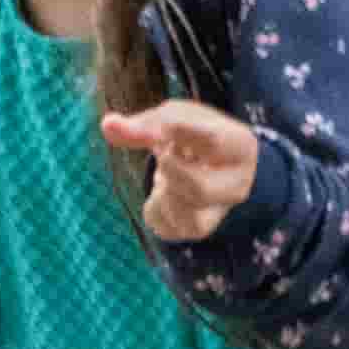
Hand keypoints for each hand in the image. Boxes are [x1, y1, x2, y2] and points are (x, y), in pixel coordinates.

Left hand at [99, 102, 264, 241]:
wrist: (211, 165)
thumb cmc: (193, 135)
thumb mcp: (176, 118)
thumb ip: (146, 123)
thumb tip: (107, 125)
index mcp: (241, 148)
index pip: (211, 141)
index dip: (177, 133)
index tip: (161, 130)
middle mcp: (238, 186)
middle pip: (198, 188)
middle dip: (170, 169)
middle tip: (166, 156)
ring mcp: (218, 213)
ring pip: (183, 212)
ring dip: (163, 188)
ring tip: (168, 174)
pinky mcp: (196, 230)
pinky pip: (163, 224)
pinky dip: (154, 205)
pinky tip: (165, 193)